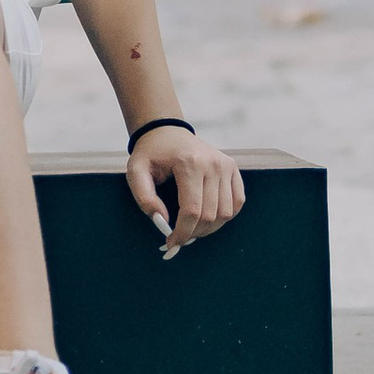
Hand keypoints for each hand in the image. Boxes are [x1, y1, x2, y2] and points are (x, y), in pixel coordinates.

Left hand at [126, 126, 244, 259]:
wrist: (167, 132)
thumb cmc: (151, 153)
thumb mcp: (136, 171)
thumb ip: (144, 197)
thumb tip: (162, 220)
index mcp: (189, 163)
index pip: (192, 211)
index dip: (182, 233)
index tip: (171, 242)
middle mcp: (212, 163)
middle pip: (210, 215)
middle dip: (193, 233)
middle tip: (180, 236)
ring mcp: (225, 165)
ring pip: (225, 213)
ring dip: (209, 228)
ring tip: (193, 227)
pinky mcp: (232, 167)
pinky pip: (237, 202)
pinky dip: (225, 216)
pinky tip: (209, 216)